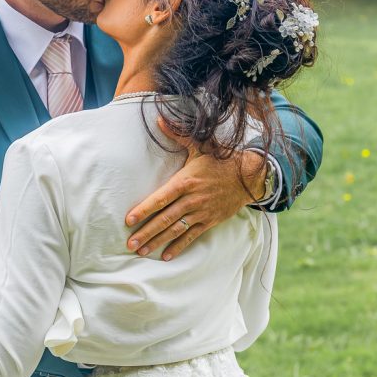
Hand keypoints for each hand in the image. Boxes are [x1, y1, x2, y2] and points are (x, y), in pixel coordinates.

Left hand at [124, 118, 266, 260]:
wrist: (247, 176)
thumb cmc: (219, 160)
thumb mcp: (200, 146)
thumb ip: (177, 135)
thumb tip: (159, 120)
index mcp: (185, 181)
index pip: (160, 198)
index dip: (144, 210)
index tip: (129, 220)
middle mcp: (192, 199)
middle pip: (165, 218)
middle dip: (146, 232)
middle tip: (129, 244)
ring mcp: (200, 212)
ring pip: (175, 230)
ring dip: (157, 242)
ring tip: (141, 251)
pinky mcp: (209, 221)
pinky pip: (192, 236)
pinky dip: (179, 247)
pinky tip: (166, 256)